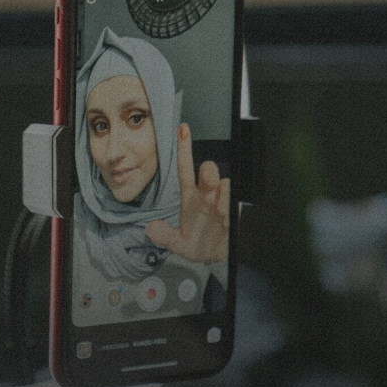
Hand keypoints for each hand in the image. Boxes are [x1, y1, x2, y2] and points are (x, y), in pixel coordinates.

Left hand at [146, 123, 230, 263]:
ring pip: (225, 185)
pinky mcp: (236, 212)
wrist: (219, 257)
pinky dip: (231, 210)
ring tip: (219, 215)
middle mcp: (207, 195)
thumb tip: (151, 228)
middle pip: (209, 171)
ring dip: (221, 198)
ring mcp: (223, 202)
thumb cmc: (199, 244)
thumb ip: (164, 237)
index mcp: (190, 197)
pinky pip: (236, 204)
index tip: (183, 129)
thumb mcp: (178, 244)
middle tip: (209, 183)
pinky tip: (226, 222)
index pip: (185, 169)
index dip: (184, 150)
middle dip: (209, 171)